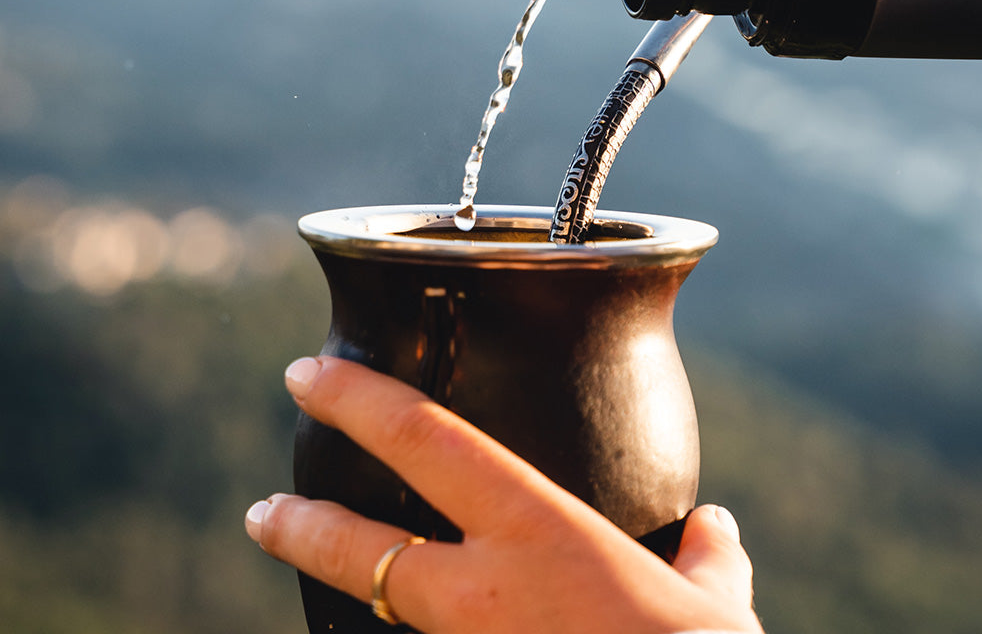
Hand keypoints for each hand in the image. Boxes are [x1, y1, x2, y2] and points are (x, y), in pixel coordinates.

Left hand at [245, 356, 763, 633]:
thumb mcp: (714, 608)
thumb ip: (709, 559)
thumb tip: (716, 529)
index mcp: (540, 530)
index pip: (426, 439)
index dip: (358, 400)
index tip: (308, 376)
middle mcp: (489, 592)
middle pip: (366, 548)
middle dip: (303, 526)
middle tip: (262, 509)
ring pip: (381, 621)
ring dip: (337, 599)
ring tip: (305, 577)